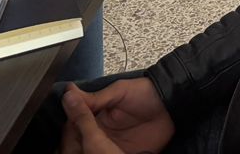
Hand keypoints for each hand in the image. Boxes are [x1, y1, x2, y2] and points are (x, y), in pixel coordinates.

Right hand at [59, 81, 174, 153]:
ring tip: (86, 149)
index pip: (75, 124)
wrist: (170, 104)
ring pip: (91, 151)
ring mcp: (111, 145)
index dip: (70, 128)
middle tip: (78, 143)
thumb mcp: (119, 92)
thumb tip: (69, 93)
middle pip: (80, 142)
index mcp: (96, 114)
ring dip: (86, 151)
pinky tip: (100, 153)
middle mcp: (101, 131)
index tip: (69, 129)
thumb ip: (95, 98)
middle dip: (76, 143)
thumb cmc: (145, 92)